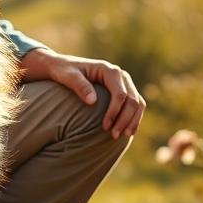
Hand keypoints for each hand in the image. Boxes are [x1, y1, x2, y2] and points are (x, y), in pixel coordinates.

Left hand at [19, 49, 144, 139]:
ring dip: (133, 120)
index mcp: (109, 70)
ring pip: (138, 102)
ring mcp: (124, 82)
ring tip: (123, 136)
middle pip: (132, 100)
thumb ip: (80, 86)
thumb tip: (92, 102)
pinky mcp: (123, 90)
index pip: (119, 94)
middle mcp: (120, 75)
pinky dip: (134, 118)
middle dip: (125, 119)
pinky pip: (135, 104)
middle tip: (114, 136)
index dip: (114, 112)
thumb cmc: (65, 71)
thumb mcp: (68, 76)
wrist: (64, 67)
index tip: (105, 127)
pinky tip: (128, 131)